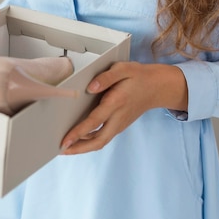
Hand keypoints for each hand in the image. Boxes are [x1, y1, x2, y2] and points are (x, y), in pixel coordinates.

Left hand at [60, 61, 187, 154]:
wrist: (157, 87)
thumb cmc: (139, 76)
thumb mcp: (124, 69)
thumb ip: (106, 77)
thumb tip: (90, 88)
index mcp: (117, 102)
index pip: (95, 121)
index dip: (79, 132)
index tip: (65, 141)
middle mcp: (118, 117)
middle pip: (98, 140)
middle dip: (79, 148)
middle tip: (61, 150)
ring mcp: (120, 124)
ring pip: (100, 141)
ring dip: (83, 147)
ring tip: (66, 148)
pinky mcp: (120, 125)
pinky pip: (104, 137)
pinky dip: (90, 141)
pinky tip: (80, 139)